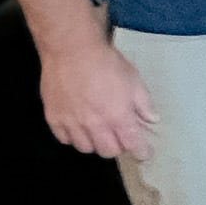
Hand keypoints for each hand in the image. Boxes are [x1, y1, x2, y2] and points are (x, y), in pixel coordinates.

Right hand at [41, 39, 156, 158]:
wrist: (71, 50)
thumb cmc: (107, 63)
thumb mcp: (134, 80)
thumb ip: (143, 103)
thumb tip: (152, 119)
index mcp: (118, 116)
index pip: (133, 144)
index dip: (141, 152)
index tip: (144, 153)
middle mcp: (95, 125)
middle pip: (108, 151)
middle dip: (118, 147)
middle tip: (119, 136)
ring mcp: (72, 123)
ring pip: (85, 148)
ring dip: (95, 143)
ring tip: (98, 131)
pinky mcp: (54, 118)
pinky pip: (64, 139)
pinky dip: (73, 137)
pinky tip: (78, 127)